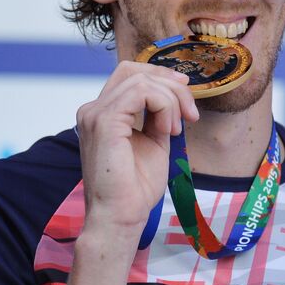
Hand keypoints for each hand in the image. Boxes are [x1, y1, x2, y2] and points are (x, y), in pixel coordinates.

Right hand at [74, 61, 198, 238]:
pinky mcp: (104, 121)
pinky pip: (141, 92)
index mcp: (103, 114)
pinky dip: (163, 105)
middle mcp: (94, 110)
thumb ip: (157, 116)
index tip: (186, 96)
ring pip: (141, 79)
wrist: (121, 215)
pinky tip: (167, 129)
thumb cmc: (135, 188)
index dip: (160, 77)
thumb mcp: (153, 142)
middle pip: (134, 70)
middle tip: (190, 113)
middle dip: (169, 84)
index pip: (129, 75)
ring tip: (176, 129)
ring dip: (170, 100)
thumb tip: (174, 97)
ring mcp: (95, 114)